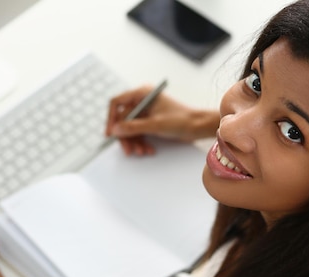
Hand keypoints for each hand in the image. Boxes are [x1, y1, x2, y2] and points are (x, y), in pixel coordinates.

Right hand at [105, 85, 219, 155]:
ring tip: (142, 152)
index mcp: (142, 94)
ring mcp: (145, 112)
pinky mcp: (150, 122)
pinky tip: (149, 150)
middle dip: (126, 136)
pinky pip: (138, 133)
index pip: (117, 103)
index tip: (110, 133)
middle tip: (128, 150)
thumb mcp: (155, 124)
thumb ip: (134, 127)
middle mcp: (142, 101)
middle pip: (123, 120)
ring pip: (130, 129)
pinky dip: (142, 143)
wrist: (198, 127)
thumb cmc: (182, 120)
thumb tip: (115, 130)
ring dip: (134, 143)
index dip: (111, 118)